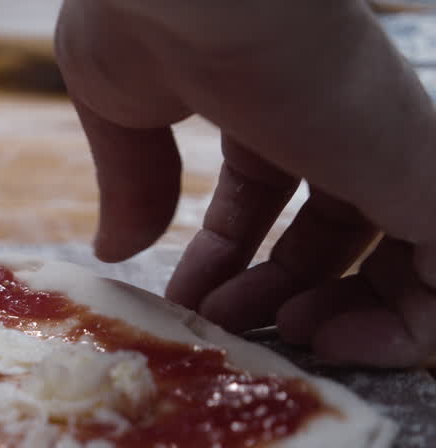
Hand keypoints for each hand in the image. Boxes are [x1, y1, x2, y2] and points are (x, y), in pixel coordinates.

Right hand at [55, 0, 435, 366]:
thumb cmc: (144, 12)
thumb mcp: (117, 109)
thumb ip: (131, 179)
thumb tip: (116, 247)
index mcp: (265, 102)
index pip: (264, 196)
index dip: (226, 260)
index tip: (186, 303)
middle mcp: (334, 124)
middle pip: (339, 229)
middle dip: (287, 292)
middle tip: (234, 328)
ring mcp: (382, 147)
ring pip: (410, 255)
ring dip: (354, 315)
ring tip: (290, 335)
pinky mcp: (423, 170)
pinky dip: (417, 322)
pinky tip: (346, 340)